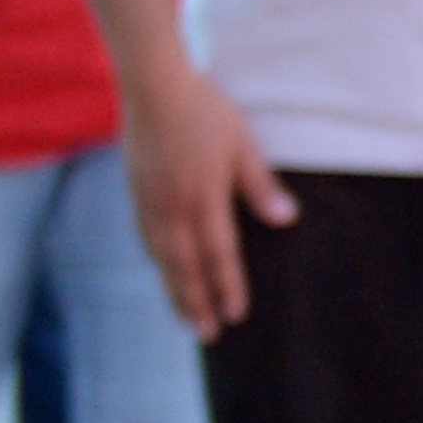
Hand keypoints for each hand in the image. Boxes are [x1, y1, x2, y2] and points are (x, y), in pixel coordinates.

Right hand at [120, 59, 293, 339]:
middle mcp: (172, 207)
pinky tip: (165, 273)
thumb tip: (285, 219)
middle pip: (185, 266)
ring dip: (175, 289)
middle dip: (197, 302)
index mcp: (203, 198)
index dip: (228, 286)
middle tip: (208, 335)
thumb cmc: (206, 113)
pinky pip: (146, 239)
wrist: (153, 88)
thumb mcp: (242, 146)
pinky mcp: (136, 193)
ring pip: (162, 257)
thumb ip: (260, 185)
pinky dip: (158, 264)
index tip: (237, 315)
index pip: (219, 254)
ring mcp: (149, 202)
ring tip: (186, 316)